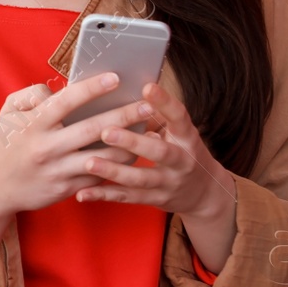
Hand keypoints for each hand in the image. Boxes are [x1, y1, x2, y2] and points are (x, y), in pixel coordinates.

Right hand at [0, 72, 158, 218]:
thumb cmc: (6, 144)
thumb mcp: (7, 112)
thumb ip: (31, 94)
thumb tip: (59, 89)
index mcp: (33, 124)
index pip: (66, 101)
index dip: (92, 88)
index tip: (116, 78)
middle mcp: (46, 147)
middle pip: (93, 129)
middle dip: (124, 115)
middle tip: (148, 105)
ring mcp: (57, 170)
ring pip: (102, 157)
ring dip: (129, 144)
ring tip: (149, 132)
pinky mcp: (66, 188)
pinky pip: (98, 176)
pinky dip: (118, 165)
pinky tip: (133, 155)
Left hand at [75, 80, 236, 220]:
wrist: (205, 193)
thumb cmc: (183, 151)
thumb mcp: (179, 132)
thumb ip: (157, 115)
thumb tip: (125, 88)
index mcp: (187, 137)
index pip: (179, 117)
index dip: (165, 102)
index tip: (147, 87)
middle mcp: (182, 161)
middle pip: (160, 152)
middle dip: (133, 142)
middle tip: (106, 131)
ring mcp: (169, 183)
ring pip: (140, 179)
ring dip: (114, 171)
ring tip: (89, 162)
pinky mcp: (155, 200)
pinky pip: (127, 198)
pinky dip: (103, 195)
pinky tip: (82, 192)